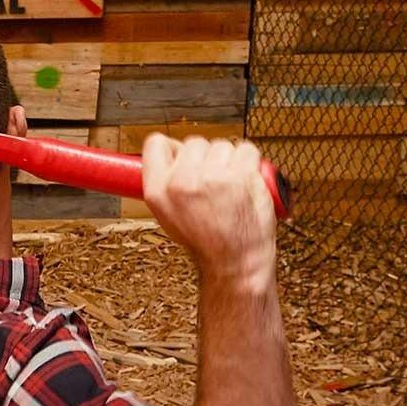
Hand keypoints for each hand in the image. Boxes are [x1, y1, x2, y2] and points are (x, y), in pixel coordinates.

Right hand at [141, 134, 277, 287]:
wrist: (236, 262)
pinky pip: (246, 149)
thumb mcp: (166, 215)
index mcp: (157, 190)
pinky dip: (250, 161)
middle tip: (214, 181)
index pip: (156, 144)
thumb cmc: (206, 241)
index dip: (173, 148)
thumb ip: (166, 183)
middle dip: (206, 157)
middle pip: (194, 142)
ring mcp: (213, 177)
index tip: (183, 158)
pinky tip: (247, 179)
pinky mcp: (242, 176)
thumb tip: (176, 153)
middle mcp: (182, 181)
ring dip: (230, 160)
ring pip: (222, 146)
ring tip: (232, 185)